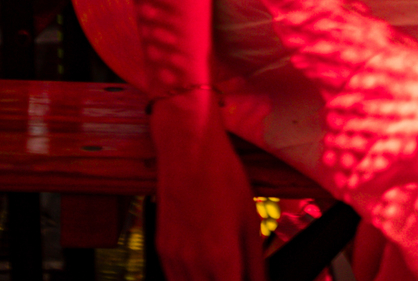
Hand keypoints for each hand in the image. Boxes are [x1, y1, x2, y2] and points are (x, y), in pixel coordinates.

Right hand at [152, 94, 265, 280]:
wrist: (188, 149)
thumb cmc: (222, 177)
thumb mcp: (250, 218)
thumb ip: (256, 261)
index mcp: (222, 259)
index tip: (245, 280)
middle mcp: (194, 265)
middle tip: (235, 272)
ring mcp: (173, 259)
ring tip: (220, 269)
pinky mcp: (161, 250)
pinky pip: (173, 278)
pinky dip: (188, 279)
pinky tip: (202, 266)